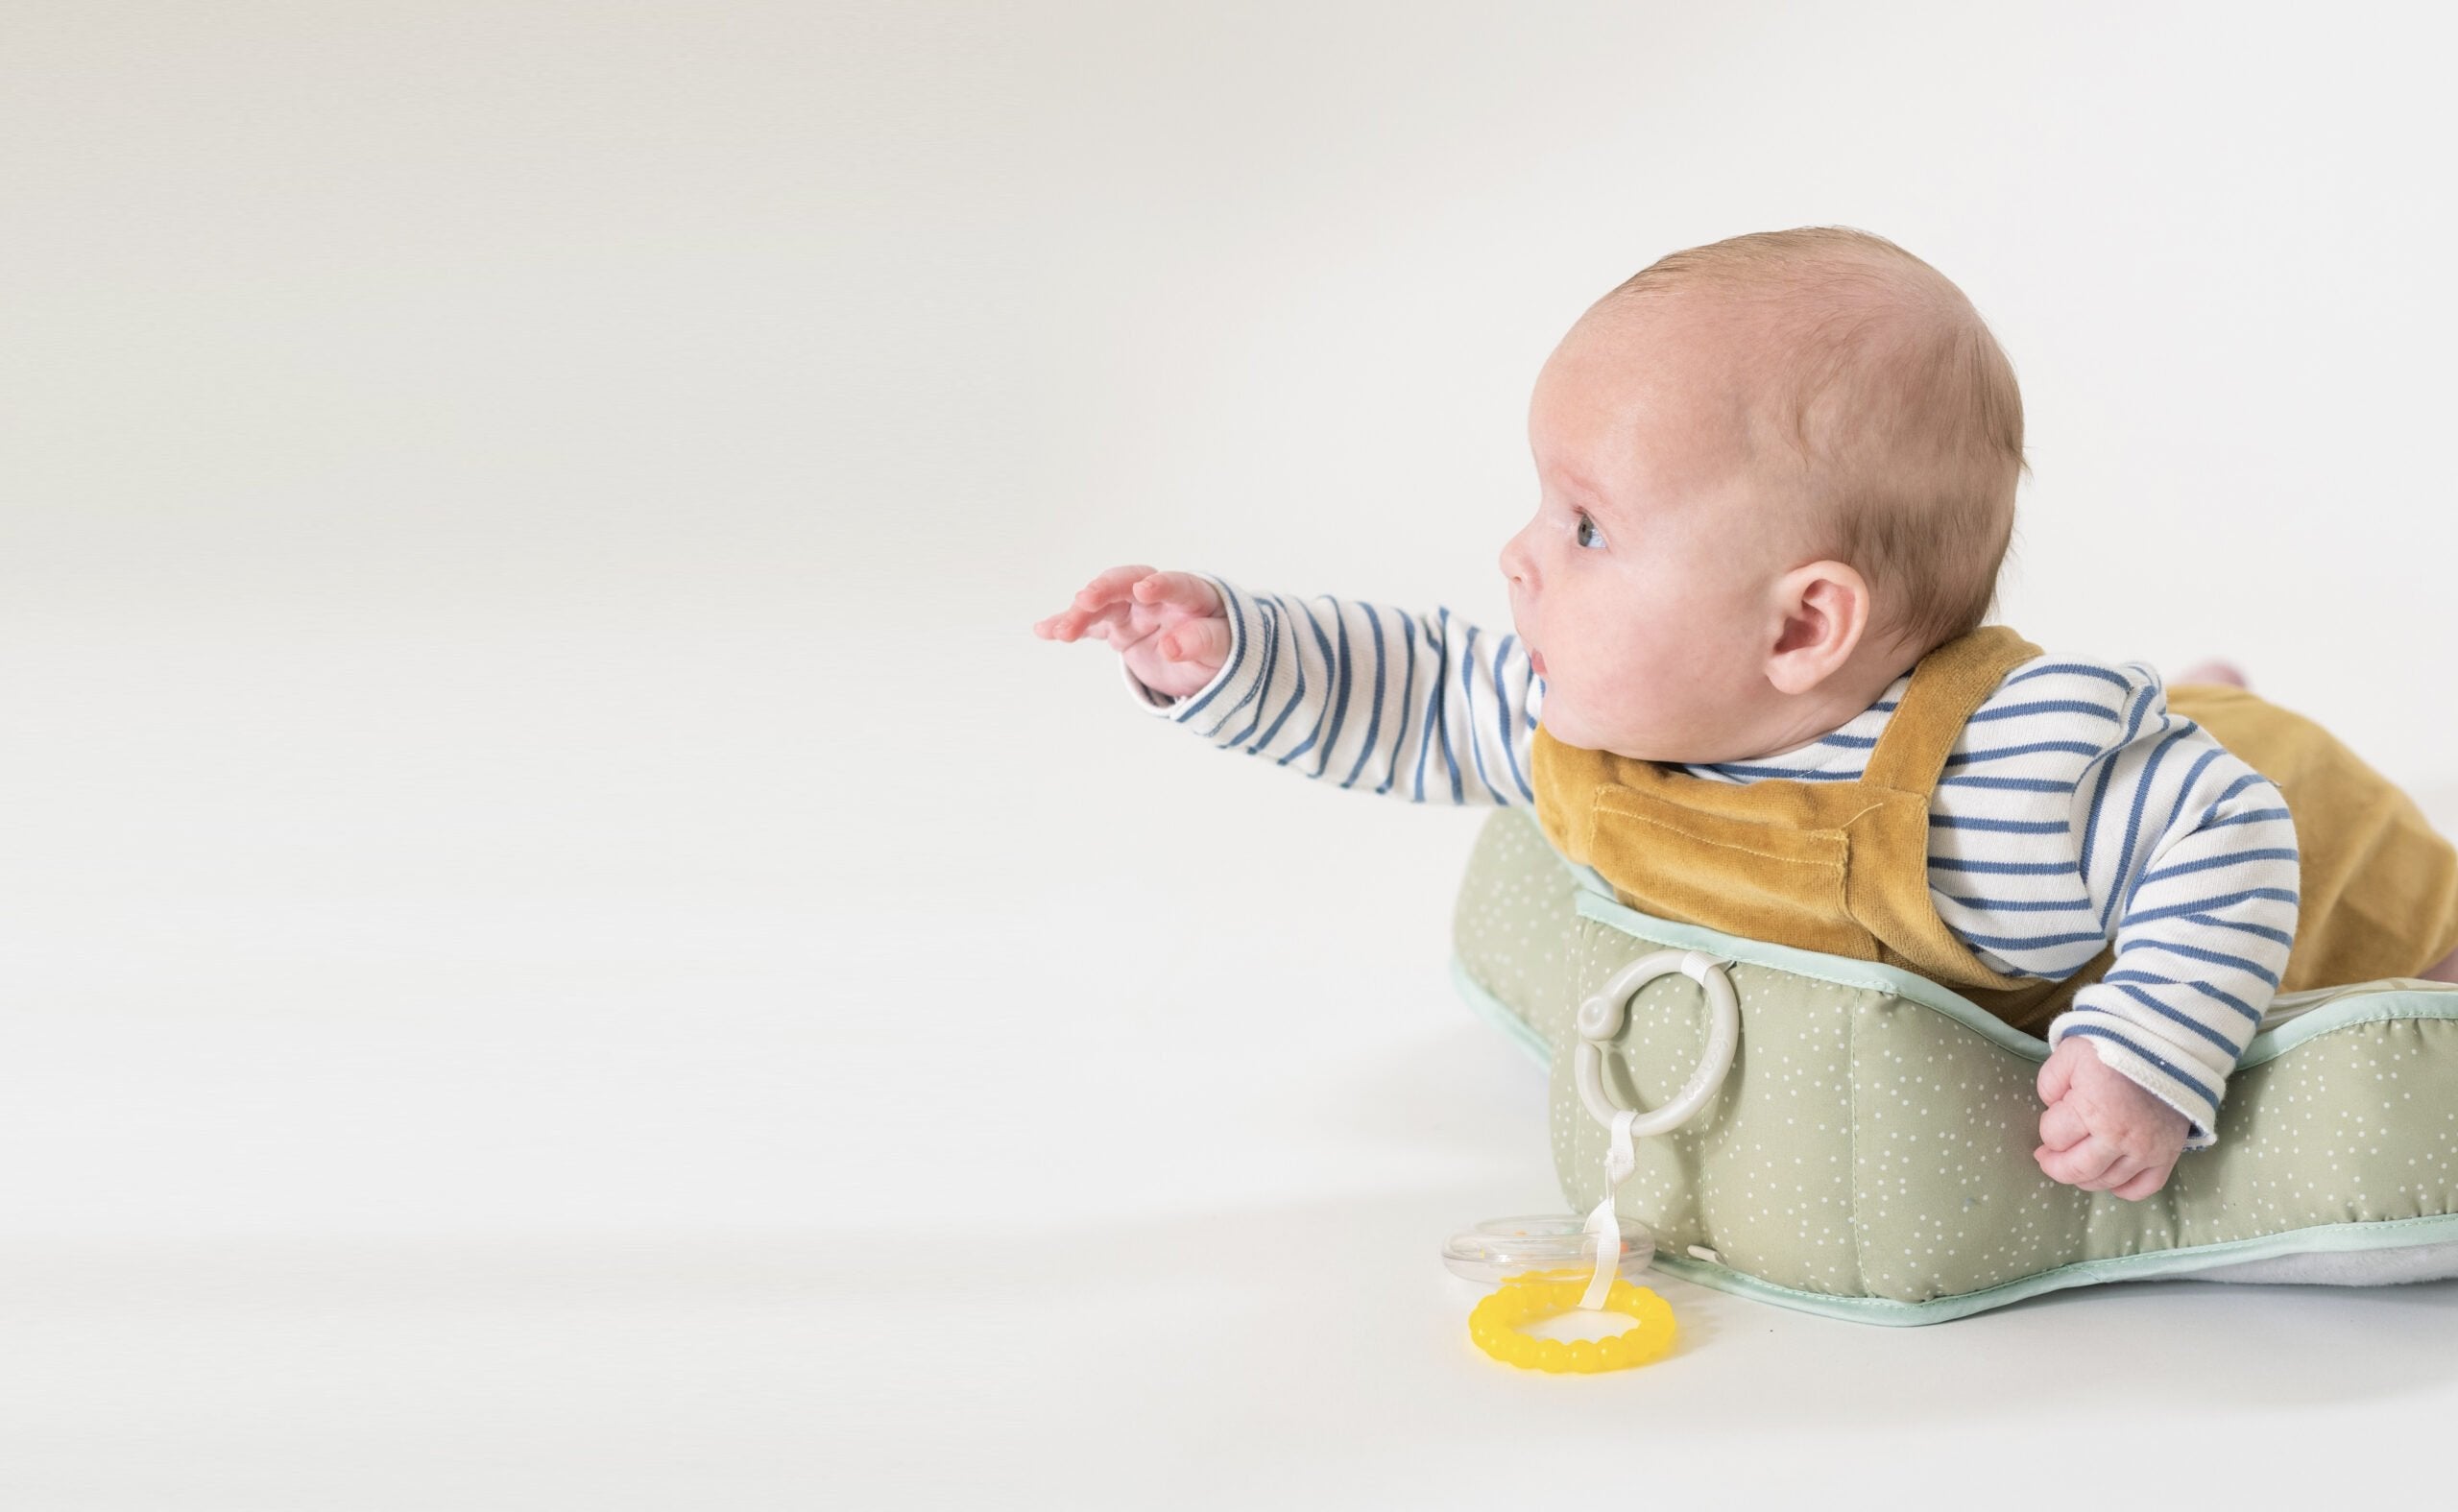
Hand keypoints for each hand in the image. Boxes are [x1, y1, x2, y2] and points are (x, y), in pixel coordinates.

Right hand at [1032, 564, 1229, 699]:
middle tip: (1085, 599)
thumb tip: (1172, 646)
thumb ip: (1202, 643)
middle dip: (1106, 589)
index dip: (1161, 584)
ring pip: (1102, 603)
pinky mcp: (1118, 627)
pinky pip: (1090, 625)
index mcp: (1191, 595)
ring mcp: (1134, 610)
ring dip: (1080, 613)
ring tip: (1059, 631)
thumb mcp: (1222, 650)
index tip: (1144, 589)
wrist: (1205, 659)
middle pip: (1128, 583)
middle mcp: (1157, 596)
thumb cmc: (1220, 646)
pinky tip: (1044, 630)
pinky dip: (1069, 626)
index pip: (1177, 584)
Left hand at [2034, 1037, 2188, 1199]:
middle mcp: (2120, 1137)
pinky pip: (2144, 1188)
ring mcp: (2146, 1150)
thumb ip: (2050, 1082)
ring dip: (2084, 1178)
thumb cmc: (2114, 1047)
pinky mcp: (2167, 1155)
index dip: (2047, 1128)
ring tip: (2074, 1163)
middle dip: (2055, 1165)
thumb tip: (2051, 1107)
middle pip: (2076, 1170)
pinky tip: (2109, 1179)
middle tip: (2047, 1156)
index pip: (2054, 1137)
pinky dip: (2124, 1190)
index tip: (2053, 1116)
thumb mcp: (2069, 1053)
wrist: (2166, 1045)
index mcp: (2093, 1109)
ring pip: (2106, 1181)